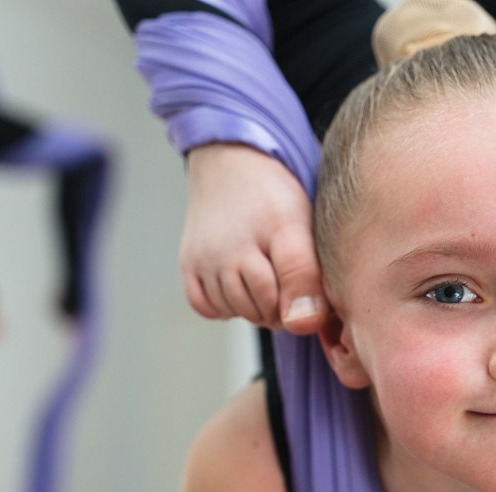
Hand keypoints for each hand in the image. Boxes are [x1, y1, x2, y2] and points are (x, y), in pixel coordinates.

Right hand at [181, 143, 326, 332]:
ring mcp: (204, 262)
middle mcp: (228, 254)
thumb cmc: (272, 196)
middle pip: (260, 312)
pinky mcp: (188, 265)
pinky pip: (206, 307)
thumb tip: (301, 325)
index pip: (285, 307)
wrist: (230, 162)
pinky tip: (236, 283)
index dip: (301, 307)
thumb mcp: (301, 227)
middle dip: (278, 306)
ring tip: (263, 276)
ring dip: (252, 306)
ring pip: (235, 311)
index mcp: (265, 241)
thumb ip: (305, 276)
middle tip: (285, 278)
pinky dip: (223, 305)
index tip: (307, 292)